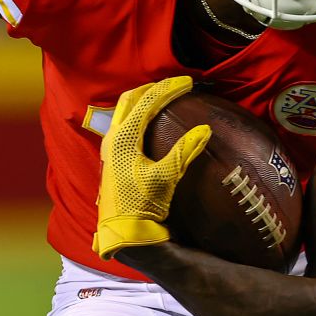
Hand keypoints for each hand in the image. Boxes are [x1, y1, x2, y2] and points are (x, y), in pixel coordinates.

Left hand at [92, 76, 210, 259]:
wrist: (125, 233)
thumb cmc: (142, 205)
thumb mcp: (166, 177)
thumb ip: (184, 151)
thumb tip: (205, 129)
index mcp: (123, 138)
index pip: (146, 102)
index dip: (168, 88)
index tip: (188, 82)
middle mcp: (112, 138)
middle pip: (129, 99)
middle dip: (151, 88)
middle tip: (174, 84)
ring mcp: (110, 148)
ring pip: (123, 111)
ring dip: (142, 100)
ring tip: (163, 96)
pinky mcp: (113, 157)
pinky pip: (123, 124)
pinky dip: (138, 114)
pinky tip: (150, 121)